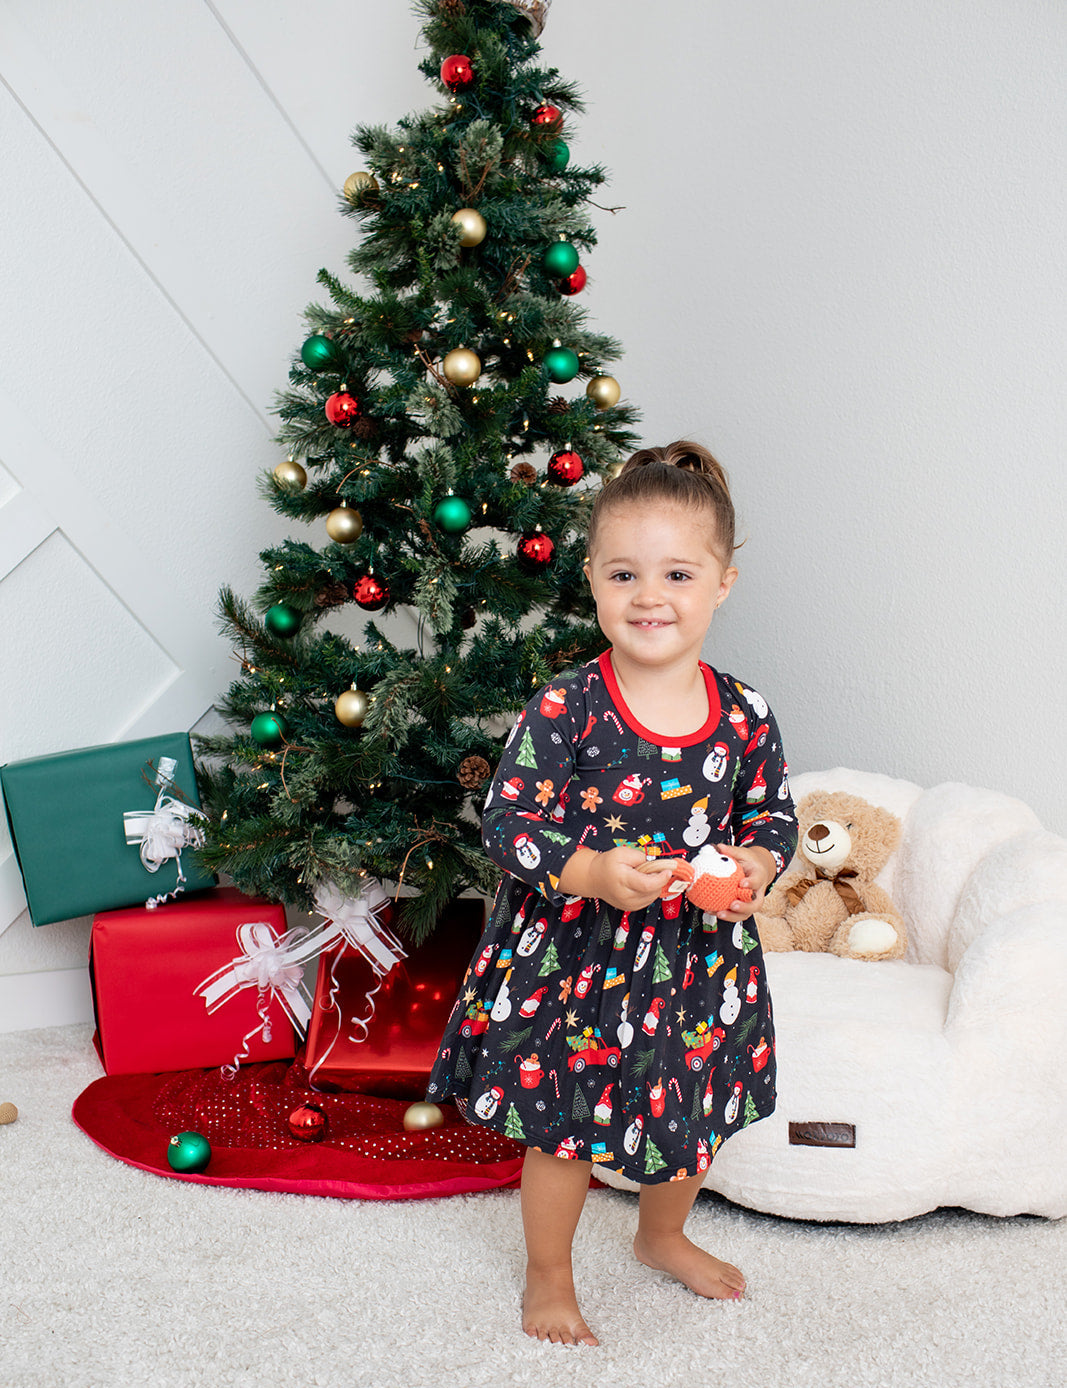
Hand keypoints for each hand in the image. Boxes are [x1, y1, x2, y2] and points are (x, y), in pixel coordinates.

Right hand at [558, 846, 672, 910]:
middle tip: (650, 868)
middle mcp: (625, 895)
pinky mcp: (630, 908)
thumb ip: (641, 857)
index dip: (661, 877)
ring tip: (641, 875)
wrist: (593, 878)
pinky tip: (641, 883)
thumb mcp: (622, 852)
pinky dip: (649, 891)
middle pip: (652, 890)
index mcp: (623, 880)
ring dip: (654, 885)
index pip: (648, 884)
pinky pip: (648, 900)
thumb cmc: (606, 864)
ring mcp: (628, 904)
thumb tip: (657, 864)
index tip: (668, 870)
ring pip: (653, 896)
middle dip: (657, 878)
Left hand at [713, 844, 776, 921]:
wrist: (758, 868)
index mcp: (759, 876)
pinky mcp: (744, 906)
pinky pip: (736, 914)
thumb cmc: (750, 862)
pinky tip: (712, 911)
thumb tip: (718, 848)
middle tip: (733, 905)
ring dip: (733, 916)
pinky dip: (725, 914)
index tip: (742, 883)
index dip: (751, 883)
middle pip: (755, 904)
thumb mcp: (742, 853)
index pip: (757, 880)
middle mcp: (758, 892)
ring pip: (746, 913)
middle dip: (744, 907)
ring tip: (720, 913)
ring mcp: (752, 901)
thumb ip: (730, 851)